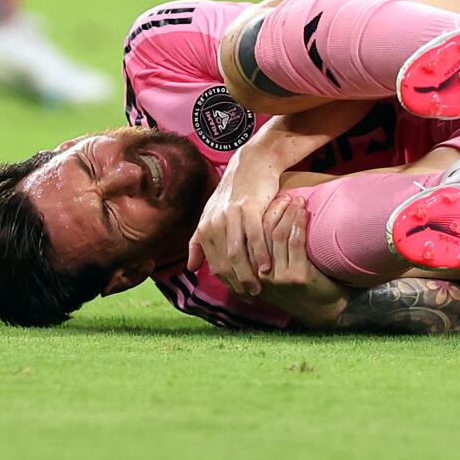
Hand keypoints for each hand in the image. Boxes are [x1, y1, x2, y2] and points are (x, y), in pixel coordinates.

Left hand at [186, 147, 283, 297]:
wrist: (252, 164)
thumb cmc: (234, 193)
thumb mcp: (213, 215)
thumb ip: (200, 242)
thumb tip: (191, 268)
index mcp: (205, 227)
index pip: (214, 264)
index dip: (227, 282)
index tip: (239, 294)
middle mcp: (214, 223)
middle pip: (225, 263)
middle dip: (237, 283)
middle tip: (251, 296)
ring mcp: (231, 216)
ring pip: (238, 253)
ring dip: (248, 274)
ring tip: (259, 288)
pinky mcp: (248, 208)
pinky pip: (254, 237)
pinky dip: (260, 254)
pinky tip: (267, 267)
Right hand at [256, 193, 348, 327]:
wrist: (321, 309)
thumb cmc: (299, 284)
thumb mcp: (275, 270)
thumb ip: (264, 253)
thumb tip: (259, 219)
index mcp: (252, 271)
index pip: (248, 236)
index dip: (259, 214)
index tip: (269, 198)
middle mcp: (261, 275)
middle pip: (261, 233)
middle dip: (274, 210)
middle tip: (284, 195)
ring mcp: (279, 277)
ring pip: (278, 235)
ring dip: (288, 214)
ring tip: (297, 200)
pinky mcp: (297, 277)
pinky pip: (295, 242)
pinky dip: (299, 223)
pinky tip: (304, 212)